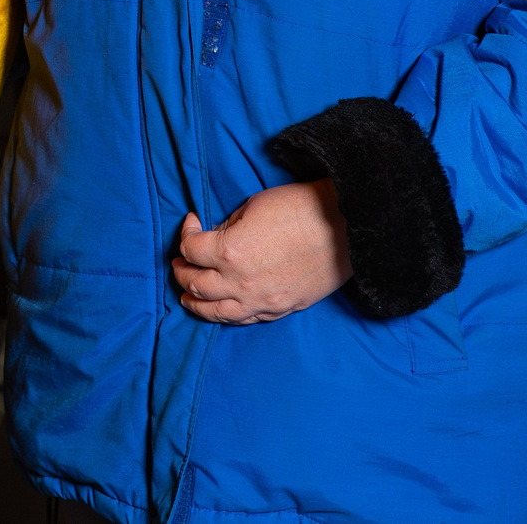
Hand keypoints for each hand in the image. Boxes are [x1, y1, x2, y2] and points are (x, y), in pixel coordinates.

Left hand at [171, 180, 352, 324]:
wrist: (346, 227)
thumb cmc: (299, 208)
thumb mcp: (251, 207)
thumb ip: (226, 228)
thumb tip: (213, 239)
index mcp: (229, 252)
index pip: (191, 249)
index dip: (186, 234)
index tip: (192, 222)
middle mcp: (241, 283)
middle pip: (195, 285)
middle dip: (181, 271)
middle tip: (179, 261)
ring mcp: (262, 301)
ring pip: (216, 313)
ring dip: (195, 303)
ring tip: (187, 294)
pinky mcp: (281, 310)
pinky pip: (245, 319)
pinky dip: (226, 313)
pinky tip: (220, 306)